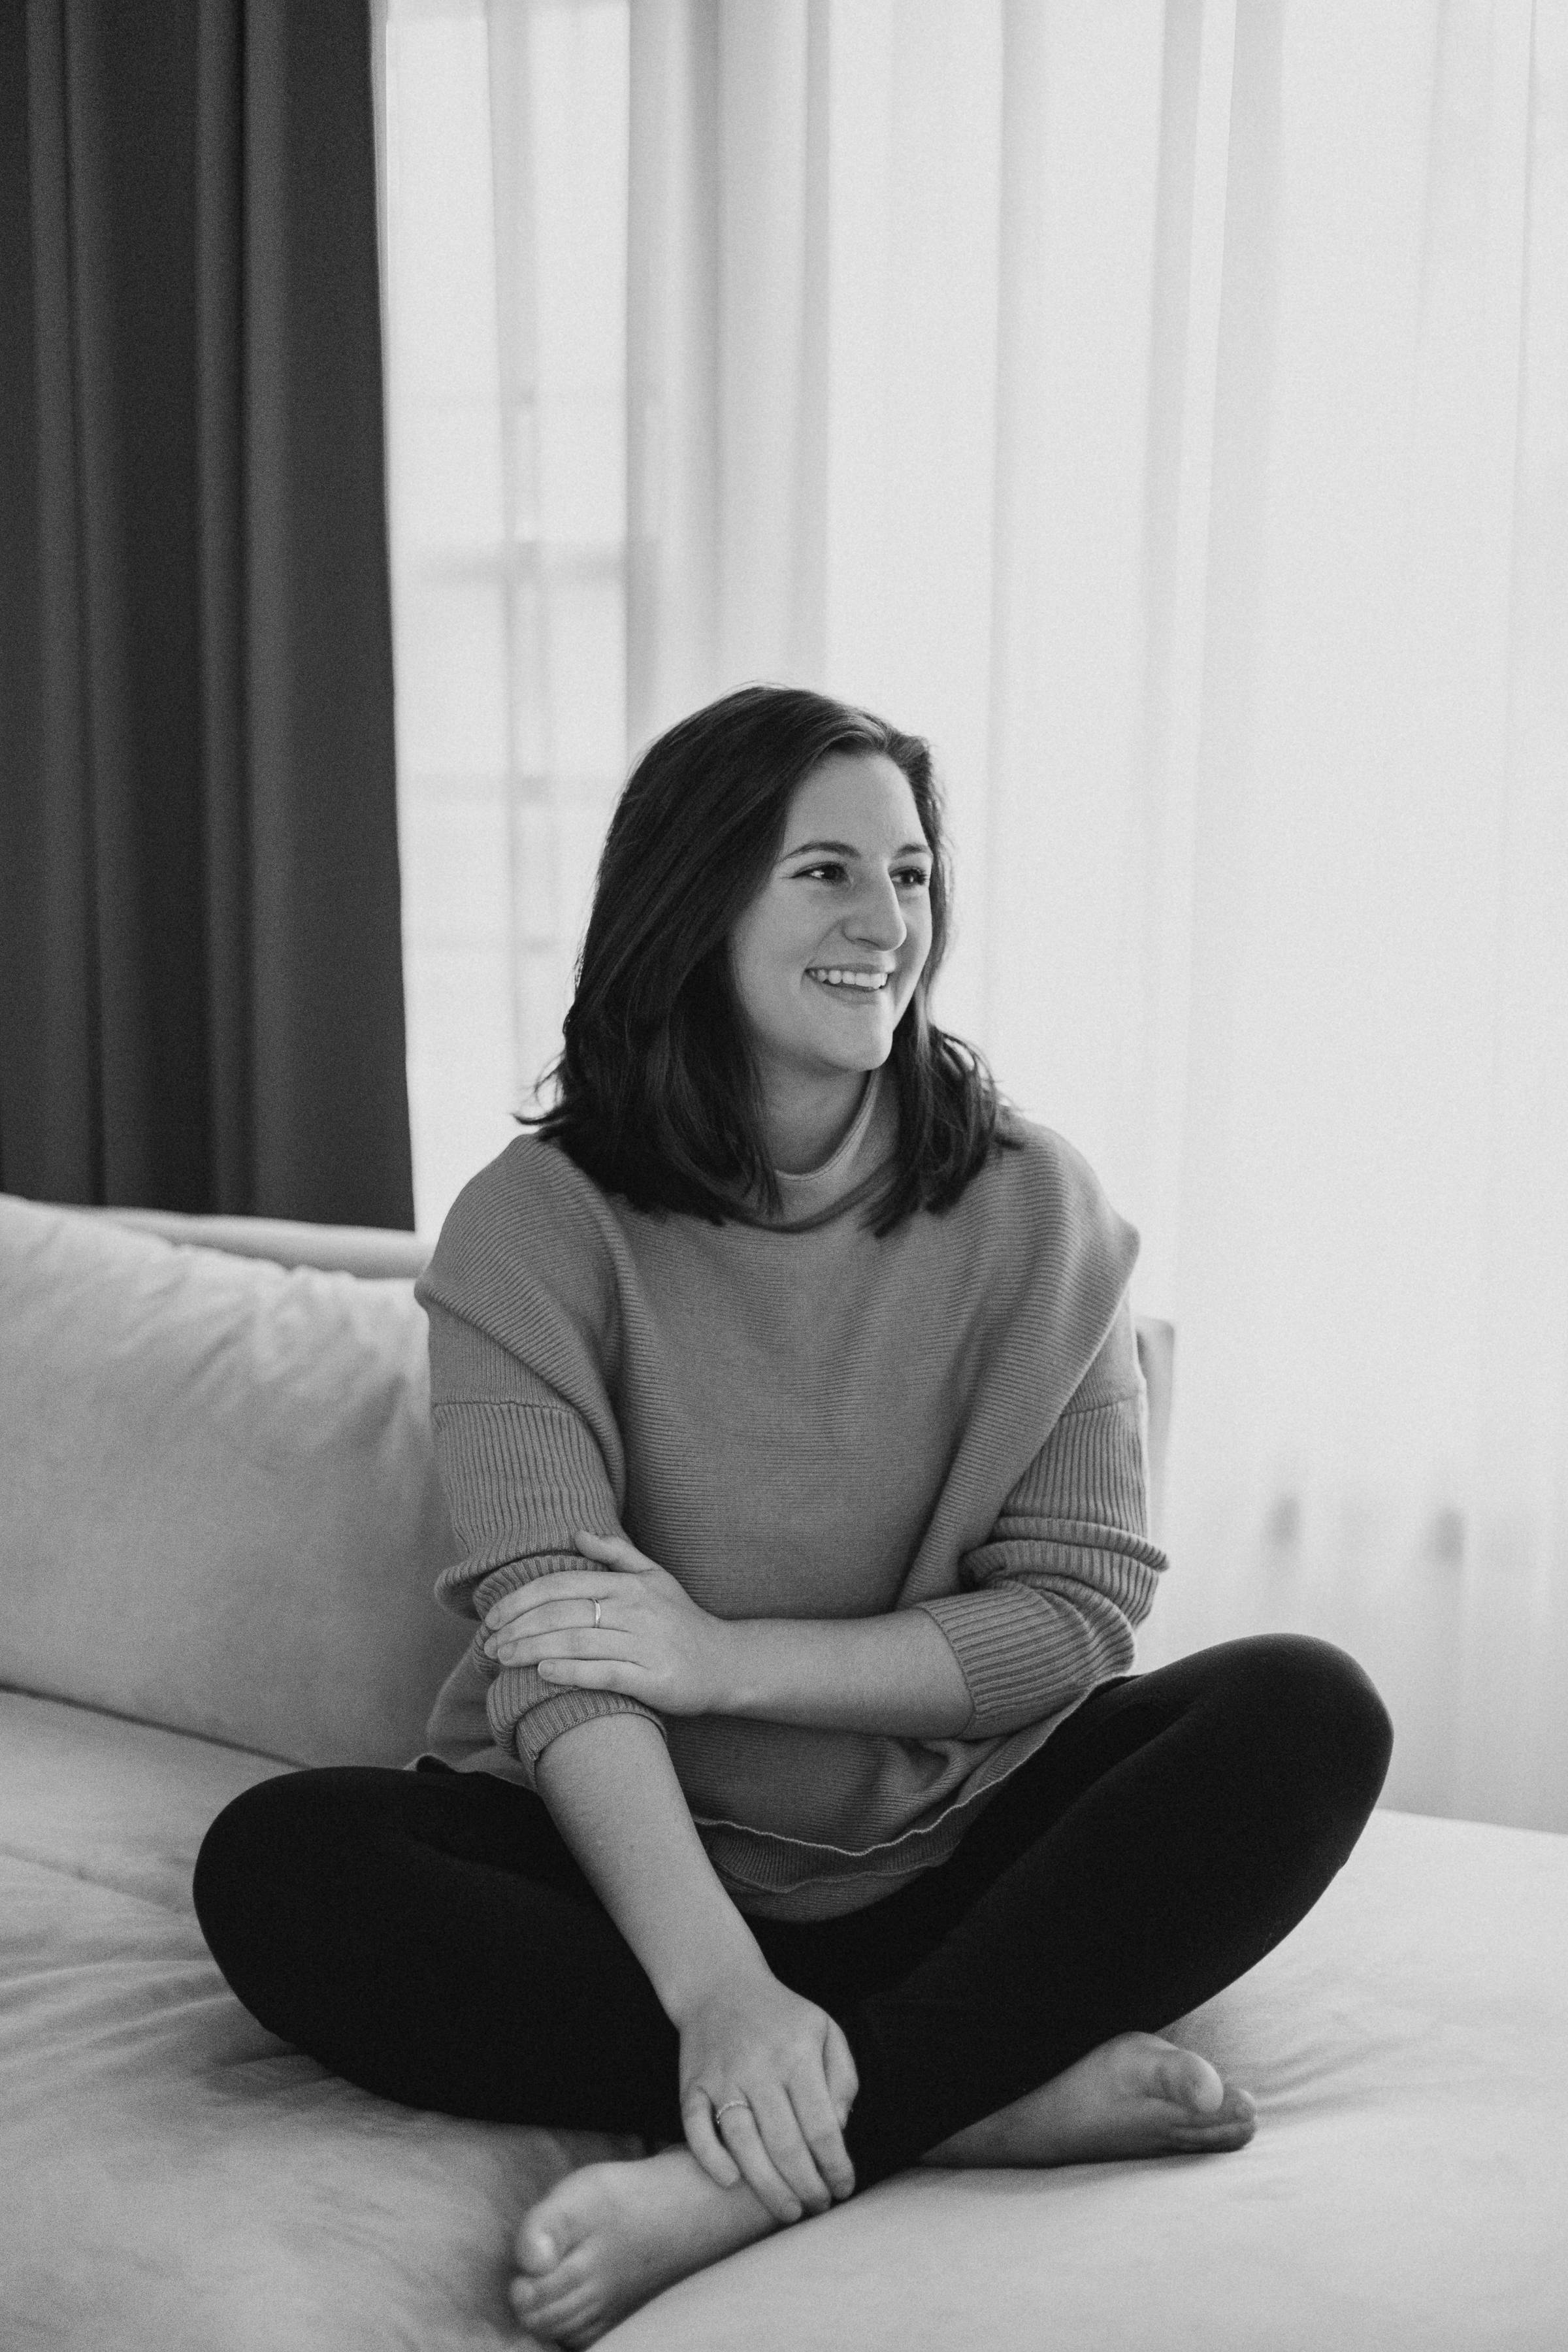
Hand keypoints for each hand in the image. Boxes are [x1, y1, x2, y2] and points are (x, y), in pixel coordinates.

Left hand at [480, 1529, 735, 1716]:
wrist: (726, 1663)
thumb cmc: (682, 1621)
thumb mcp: (656, 1578)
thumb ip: (617, 1555)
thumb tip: (578, 1533)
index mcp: (629, 1585)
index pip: (563, 1584)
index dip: (522, 1598)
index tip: (493, 1616)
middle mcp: (635, 1610)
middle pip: (563, 1613)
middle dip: (518, 1628)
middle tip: (489, 1645)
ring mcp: (644, 1644)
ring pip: (577, 1642)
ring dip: (532, 1650)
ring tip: (503, 1659)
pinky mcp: (652, 1679)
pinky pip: (604, 1673)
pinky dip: (570, 1672)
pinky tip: (543, 1673)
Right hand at [674, 1961, 858, 2223]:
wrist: (720, 1985)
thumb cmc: (782, 2017)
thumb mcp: (826, 2030)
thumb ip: (843, 2078)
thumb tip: (839, 2129)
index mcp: (797, 2054)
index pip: (821, 2125)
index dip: (836, 2165)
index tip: (844, 2188)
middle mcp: (759, 2067)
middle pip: (785, 2144)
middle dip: (807, 2186)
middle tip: (818, 2208)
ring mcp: (722, 2078)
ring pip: (744, 2144)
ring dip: (768, 2187)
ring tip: (789, 2211)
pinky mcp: (692, 2086)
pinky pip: (696, 2130)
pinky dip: (711, 2160)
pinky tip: (731, 2183)